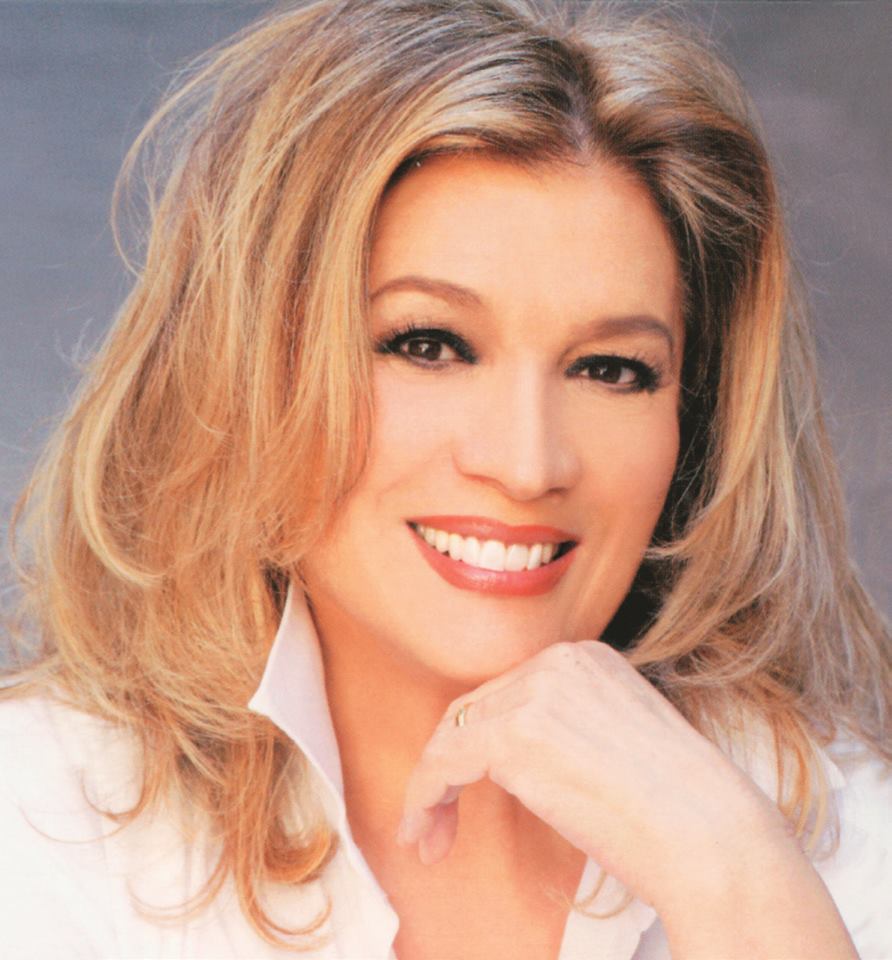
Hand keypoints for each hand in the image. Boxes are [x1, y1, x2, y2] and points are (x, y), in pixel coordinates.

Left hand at [396, 639, 788, 910]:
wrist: (712, 836)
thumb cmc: (682, 811)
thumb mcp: (620, 742)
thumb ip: (569, 729)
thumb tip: (518, 759)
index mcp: (588, 658)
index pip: (508, 693)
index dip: (478, 745)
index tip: (466, 791)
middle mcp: (559, 661)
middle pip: (475, 709)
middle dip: (447, 767)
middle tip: (436, 821)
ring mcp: (536, 692)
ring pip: (452, 735)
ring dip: (431, 789)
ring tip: (427, 837)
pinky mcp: (515, 732)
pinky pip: (442, 761)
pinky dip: (423, 797)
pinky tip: (423, 834)